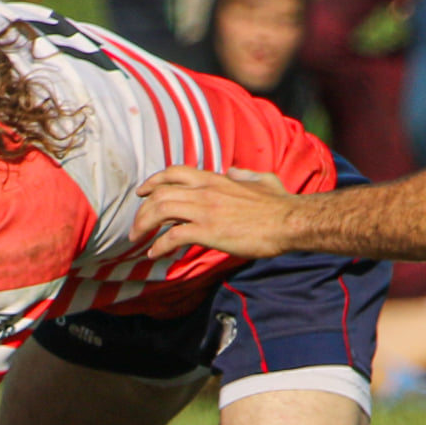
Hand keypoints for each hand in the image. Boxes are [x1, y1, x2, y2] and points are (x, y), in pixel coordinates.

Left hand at [133, 167, 296, 259]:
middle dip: (142, 210)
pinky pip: (173, 236)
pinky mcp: (209, 231)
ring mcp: (205, 210)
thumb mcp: (262, 180)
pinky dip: (159, 245)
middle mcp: (205, 191)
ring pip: (160, 211)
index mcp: (215, 179)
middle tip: (136, 227)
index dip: (153, 181)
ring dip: (143, 226)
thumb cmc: (279, 204)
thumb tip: (234, 170)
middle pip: (160, 194)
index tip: (141, 192)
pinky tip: (156, 254)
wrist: (289, 221)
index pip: (174, 172)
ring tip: (138, 241)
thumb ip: (244, 174)